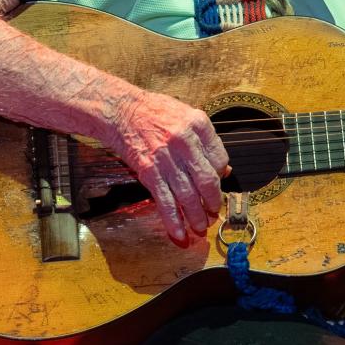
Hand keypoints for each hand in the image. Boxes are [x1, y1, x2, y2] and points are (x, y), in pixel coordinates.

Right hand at [109, 88, 229, 243]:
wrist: (121, 110)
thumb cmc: (155, 112)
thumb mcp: (186, 115)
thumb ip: (204, 141)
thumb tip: (223, 168)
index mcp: (198, 124)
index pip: (219, 158)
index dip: (221, 175)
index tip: (218, 184)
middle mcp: (184, 141)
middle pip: (207, 180)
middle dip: (213, 202)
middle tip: (214, 212)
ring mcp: (166, 158)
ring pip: (188, 195)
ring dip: (196, 216)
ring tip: (200, 226)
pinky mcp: (149, 172)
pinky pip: (165, 201)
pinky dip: (173, 220)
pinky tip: (179, 233)